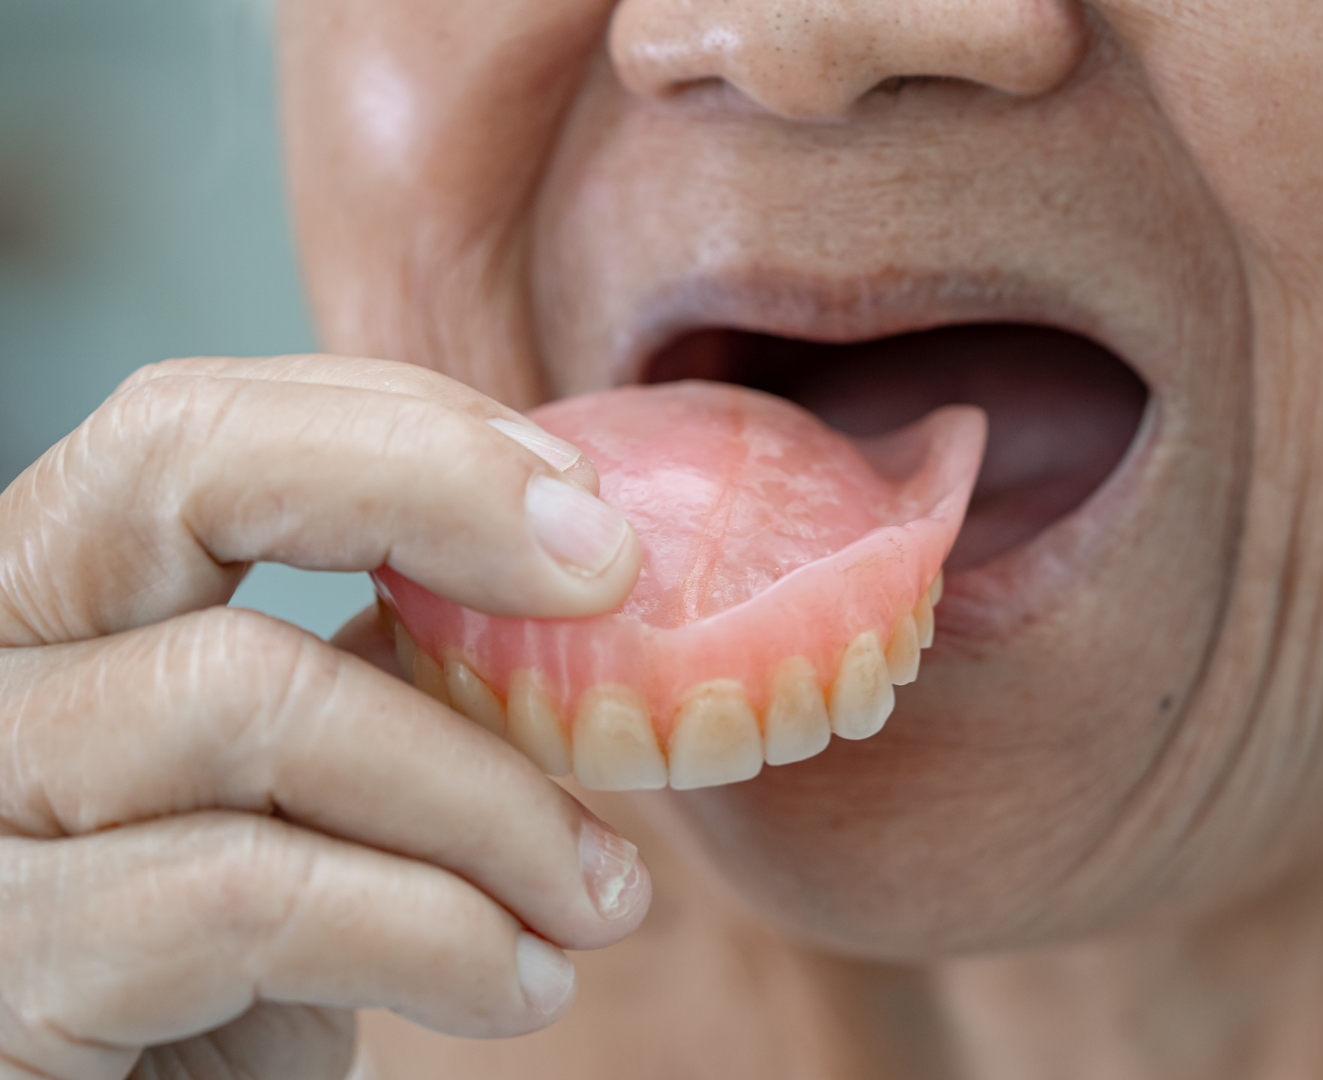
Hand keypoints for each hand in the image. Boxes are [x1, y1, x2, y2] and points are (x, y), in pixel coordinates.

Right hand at [0, 355, 649, 1078]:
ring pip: (251, 694)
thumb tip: (551, 575)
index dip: (403, 434)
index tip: (586, 519)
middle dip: (431, 489)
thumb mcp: (308, 812)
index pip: (190, 430)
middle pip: (172, 468)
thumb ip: (372, 681)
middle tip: (609, 579)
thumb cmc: (223, 1003)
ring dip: (487, 800)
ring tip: (596, 898)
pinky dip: (436, 932)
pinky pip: (246, 893)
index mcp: (39, 618)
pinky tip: (518, 985)